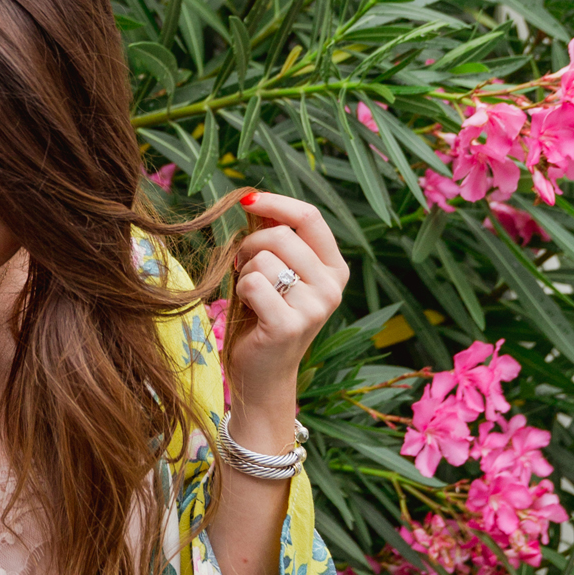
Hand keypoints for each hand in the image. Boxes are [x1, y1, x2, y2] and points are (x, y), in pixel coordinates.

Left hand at [226, 192, 348, 450]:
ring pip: (263, 259)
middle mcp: (332, 286)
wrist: (262, 375)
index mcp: (335, 269)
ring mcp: (315, 307)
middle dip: (250, 245)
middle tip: (242, 267)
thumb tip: (253, 198)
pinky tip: (248, 311)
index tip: (247, 200)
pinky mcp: (289, 324)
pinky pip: (252, 283)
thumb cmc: (263, 318)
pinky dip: (240, 292)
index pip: (310, 217)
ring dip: (244, 272)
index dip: (276, 202)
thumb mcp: (275, 272)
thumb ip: (272, 238)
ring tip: (250, 295)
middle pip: (281, 235)